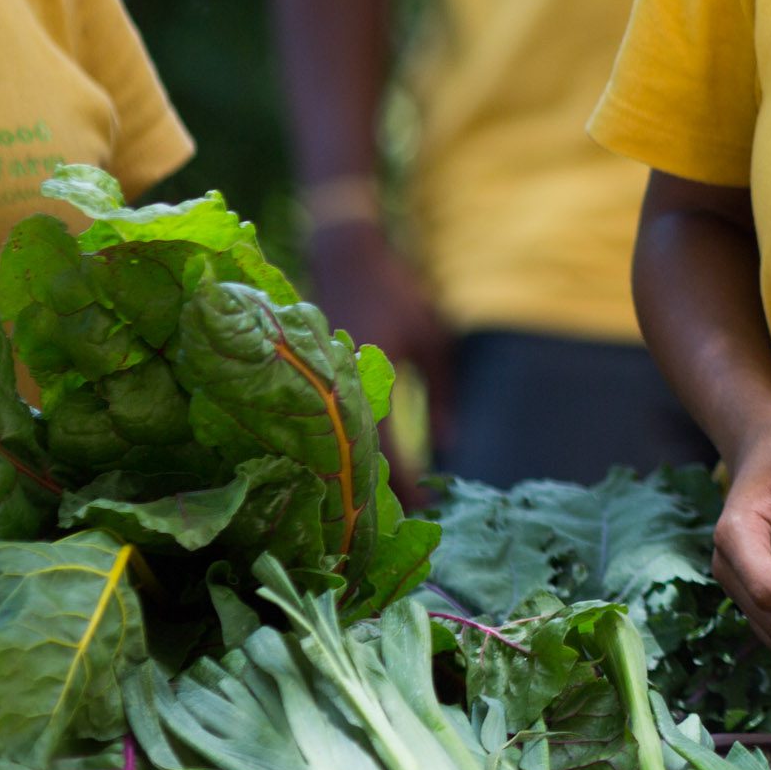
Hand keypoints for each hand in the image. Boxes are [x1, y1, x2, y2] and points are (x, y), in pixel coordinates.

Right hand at [310, 220, 451, 494]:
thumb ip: (443, 390)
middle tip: (412, 516)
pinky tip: (374, 461)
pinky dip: (355, 446)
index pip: (382, 454)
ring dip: (368, 471)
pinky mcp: (316, 382)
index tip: (428, 508)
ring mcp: (320, 389)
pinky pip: (335, 425)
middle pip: (357, 459)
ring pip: (344, 445)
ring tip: (396, 499)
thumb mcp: (430, 338)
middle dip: (384, 490)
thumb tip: (454, 441)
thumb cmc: (392, 291)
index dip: (405, 485)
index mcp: (362, 389)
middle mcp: (334, 396)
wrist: (343, 253)